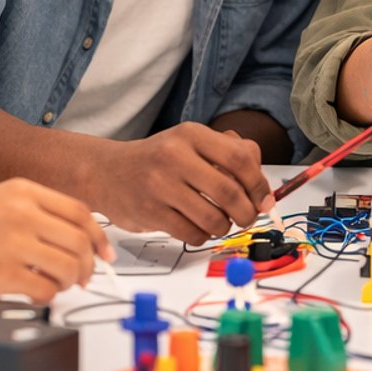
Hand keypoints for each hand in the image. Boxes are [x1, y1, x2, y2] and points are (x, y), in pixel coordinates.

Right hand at [0, 177, 109, 303]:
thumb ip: (35, 212)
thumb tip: (74, 237)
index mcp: (23, 191)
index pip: (80, 212)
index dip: (99, 236)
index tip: (106, 253)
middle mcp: (22, 213)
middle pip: (80, 242)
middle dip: (89, 265)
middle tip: (85, 277)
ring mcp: (14, 243)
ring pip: (69, 267)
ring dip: (71, 282)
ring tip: (58, 285)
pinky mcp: (3, 273)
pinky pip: (46, 290)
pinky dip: (50, 296)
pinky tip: (38, 294)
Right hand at [99, 123, 271, 243]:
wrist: (106, 172)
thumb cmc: (158, 160)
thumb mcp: (192, 143)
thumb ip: (230, 154)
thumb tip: (264, 190)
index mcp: (191, 134)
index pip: (240, 159)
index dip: (259, 184)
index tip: (264, 199)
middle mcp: (175, 156)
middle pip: (229, 192)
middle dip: (247, 212)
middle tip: (247, 217)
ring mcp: (160, 185)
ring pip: (213, 218)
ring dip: (225, 226)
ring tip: (220, 222)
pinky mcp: (150, 213)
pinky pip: (193, 234)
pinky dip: (203, 236)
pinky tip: (197, 227)